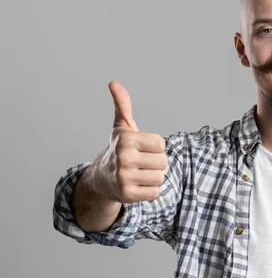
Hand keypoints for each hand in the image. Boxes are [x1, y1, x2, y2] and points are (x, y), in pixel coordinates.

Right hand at [92, 81, 168, 202]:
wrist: (101, 179)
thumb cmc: (118, 150)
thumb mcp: (121, 127)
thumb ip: (123, 105)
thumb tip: (114, 83)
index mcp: (126, 140)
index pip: (161, 145)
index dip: (155, 148)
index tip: (141, 149)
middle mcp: (124, 157)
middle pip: (163, 162)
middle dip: (155, 164)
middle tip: (140, 163)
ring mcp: (124, 177)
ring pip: (160, 178)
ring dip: (152, 178)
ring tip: (138, 174)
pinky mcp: (127, 195)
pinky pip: (155, 193)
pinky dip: (149, 192)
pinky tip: (136, 186)